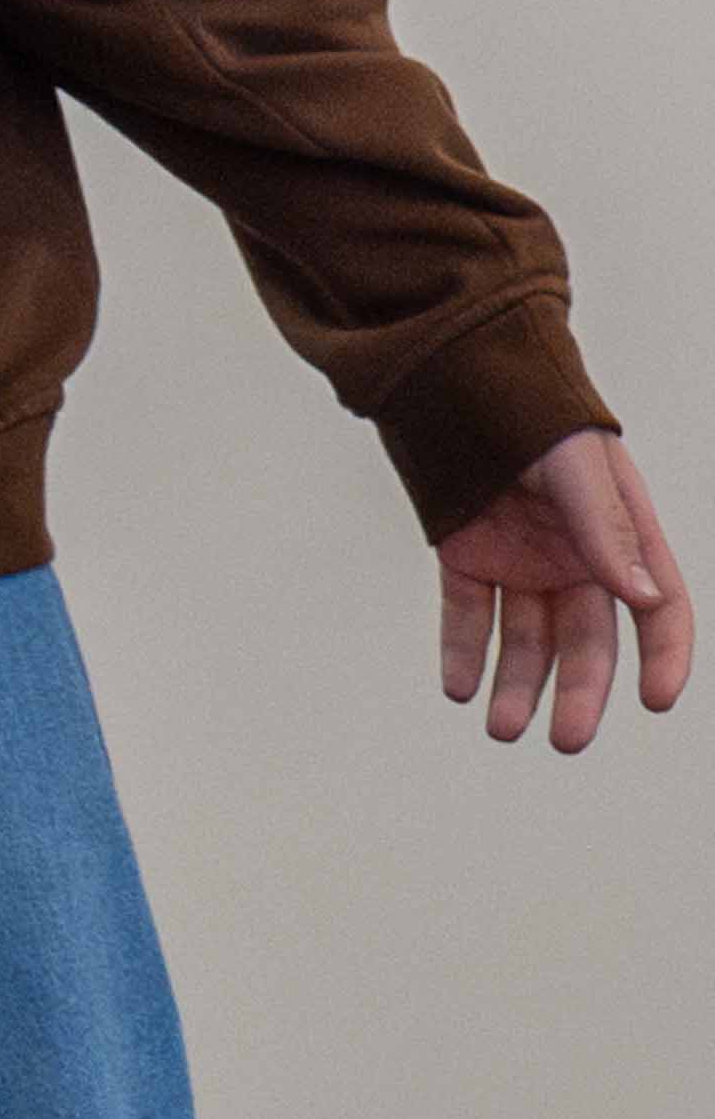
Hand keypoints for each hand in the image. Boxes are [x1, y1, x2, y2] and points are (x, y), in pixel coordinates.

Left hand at [437, 429, 688, 751]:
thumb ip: (607, 530)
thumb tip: (644, 597)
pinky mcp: (468, 555)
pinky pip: (469, 614)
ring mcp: (523, 560)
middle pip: (587, 639)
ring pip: (527, 638)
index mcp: (622, 536)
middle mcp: (577, 558)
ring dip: (517, 684)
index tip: (657, 701)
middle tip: (565, 740)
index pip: (658, 609)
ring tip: (500, 727)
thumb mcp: (577, 467)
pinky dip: (463, 652)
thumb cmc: (531, 413)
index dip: (664, 655)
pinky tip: (457, 687)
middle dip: (579, 691)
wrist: (453, 377)